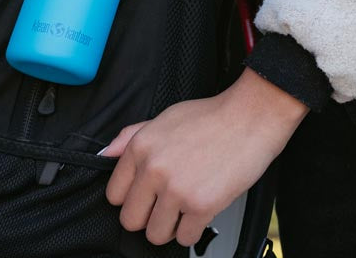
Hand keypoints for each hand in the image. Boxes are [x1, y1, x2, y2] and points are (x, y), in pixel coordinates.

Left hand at [101, 69, 307, 246]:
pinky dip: (193, 230)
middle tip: (166, 206)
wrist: (249, 118)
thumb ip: (131, 137)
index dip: (130, 199)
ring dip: (171, 227)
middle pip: (131, 220)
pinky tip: (201, 210)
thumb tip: (106, 155)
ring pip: (155, 235)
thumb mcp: (164, 117)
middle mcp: (154, 169)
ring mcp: (176, 189)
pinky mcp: (201, 206)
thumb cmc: (210, 117)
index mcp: (141, 147)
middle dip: (148, 217)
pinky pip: (185, 238)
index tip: (144, 197)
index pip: (114, 195)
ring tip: (185, 208)